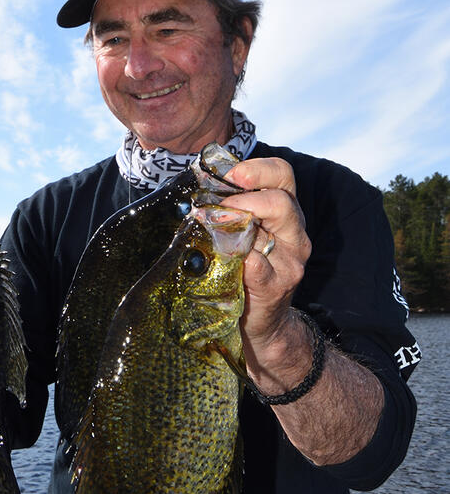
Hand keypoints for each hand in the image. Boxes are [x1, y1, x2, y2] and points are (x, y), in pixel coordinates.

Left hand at [222, 157, 310, 348]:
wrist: (261, 323)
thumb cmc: (244, 272)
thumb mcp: (243, 237)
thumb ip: (231, 214)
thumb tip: (198, 190)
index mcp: (285, 214)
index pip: (282, 176)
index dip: (257, 169)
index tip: (231, 175)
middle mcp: (294, 234)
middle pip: (281, 200)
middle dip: (244, 198)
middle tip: (217, 208)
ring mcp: (290, 261)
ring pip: (268, 231)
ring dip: (236, 225)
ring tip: (213, 228)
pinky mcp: (277, 286)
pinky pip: (256, 264)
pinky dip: (236, 257)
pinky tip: (221, 258)